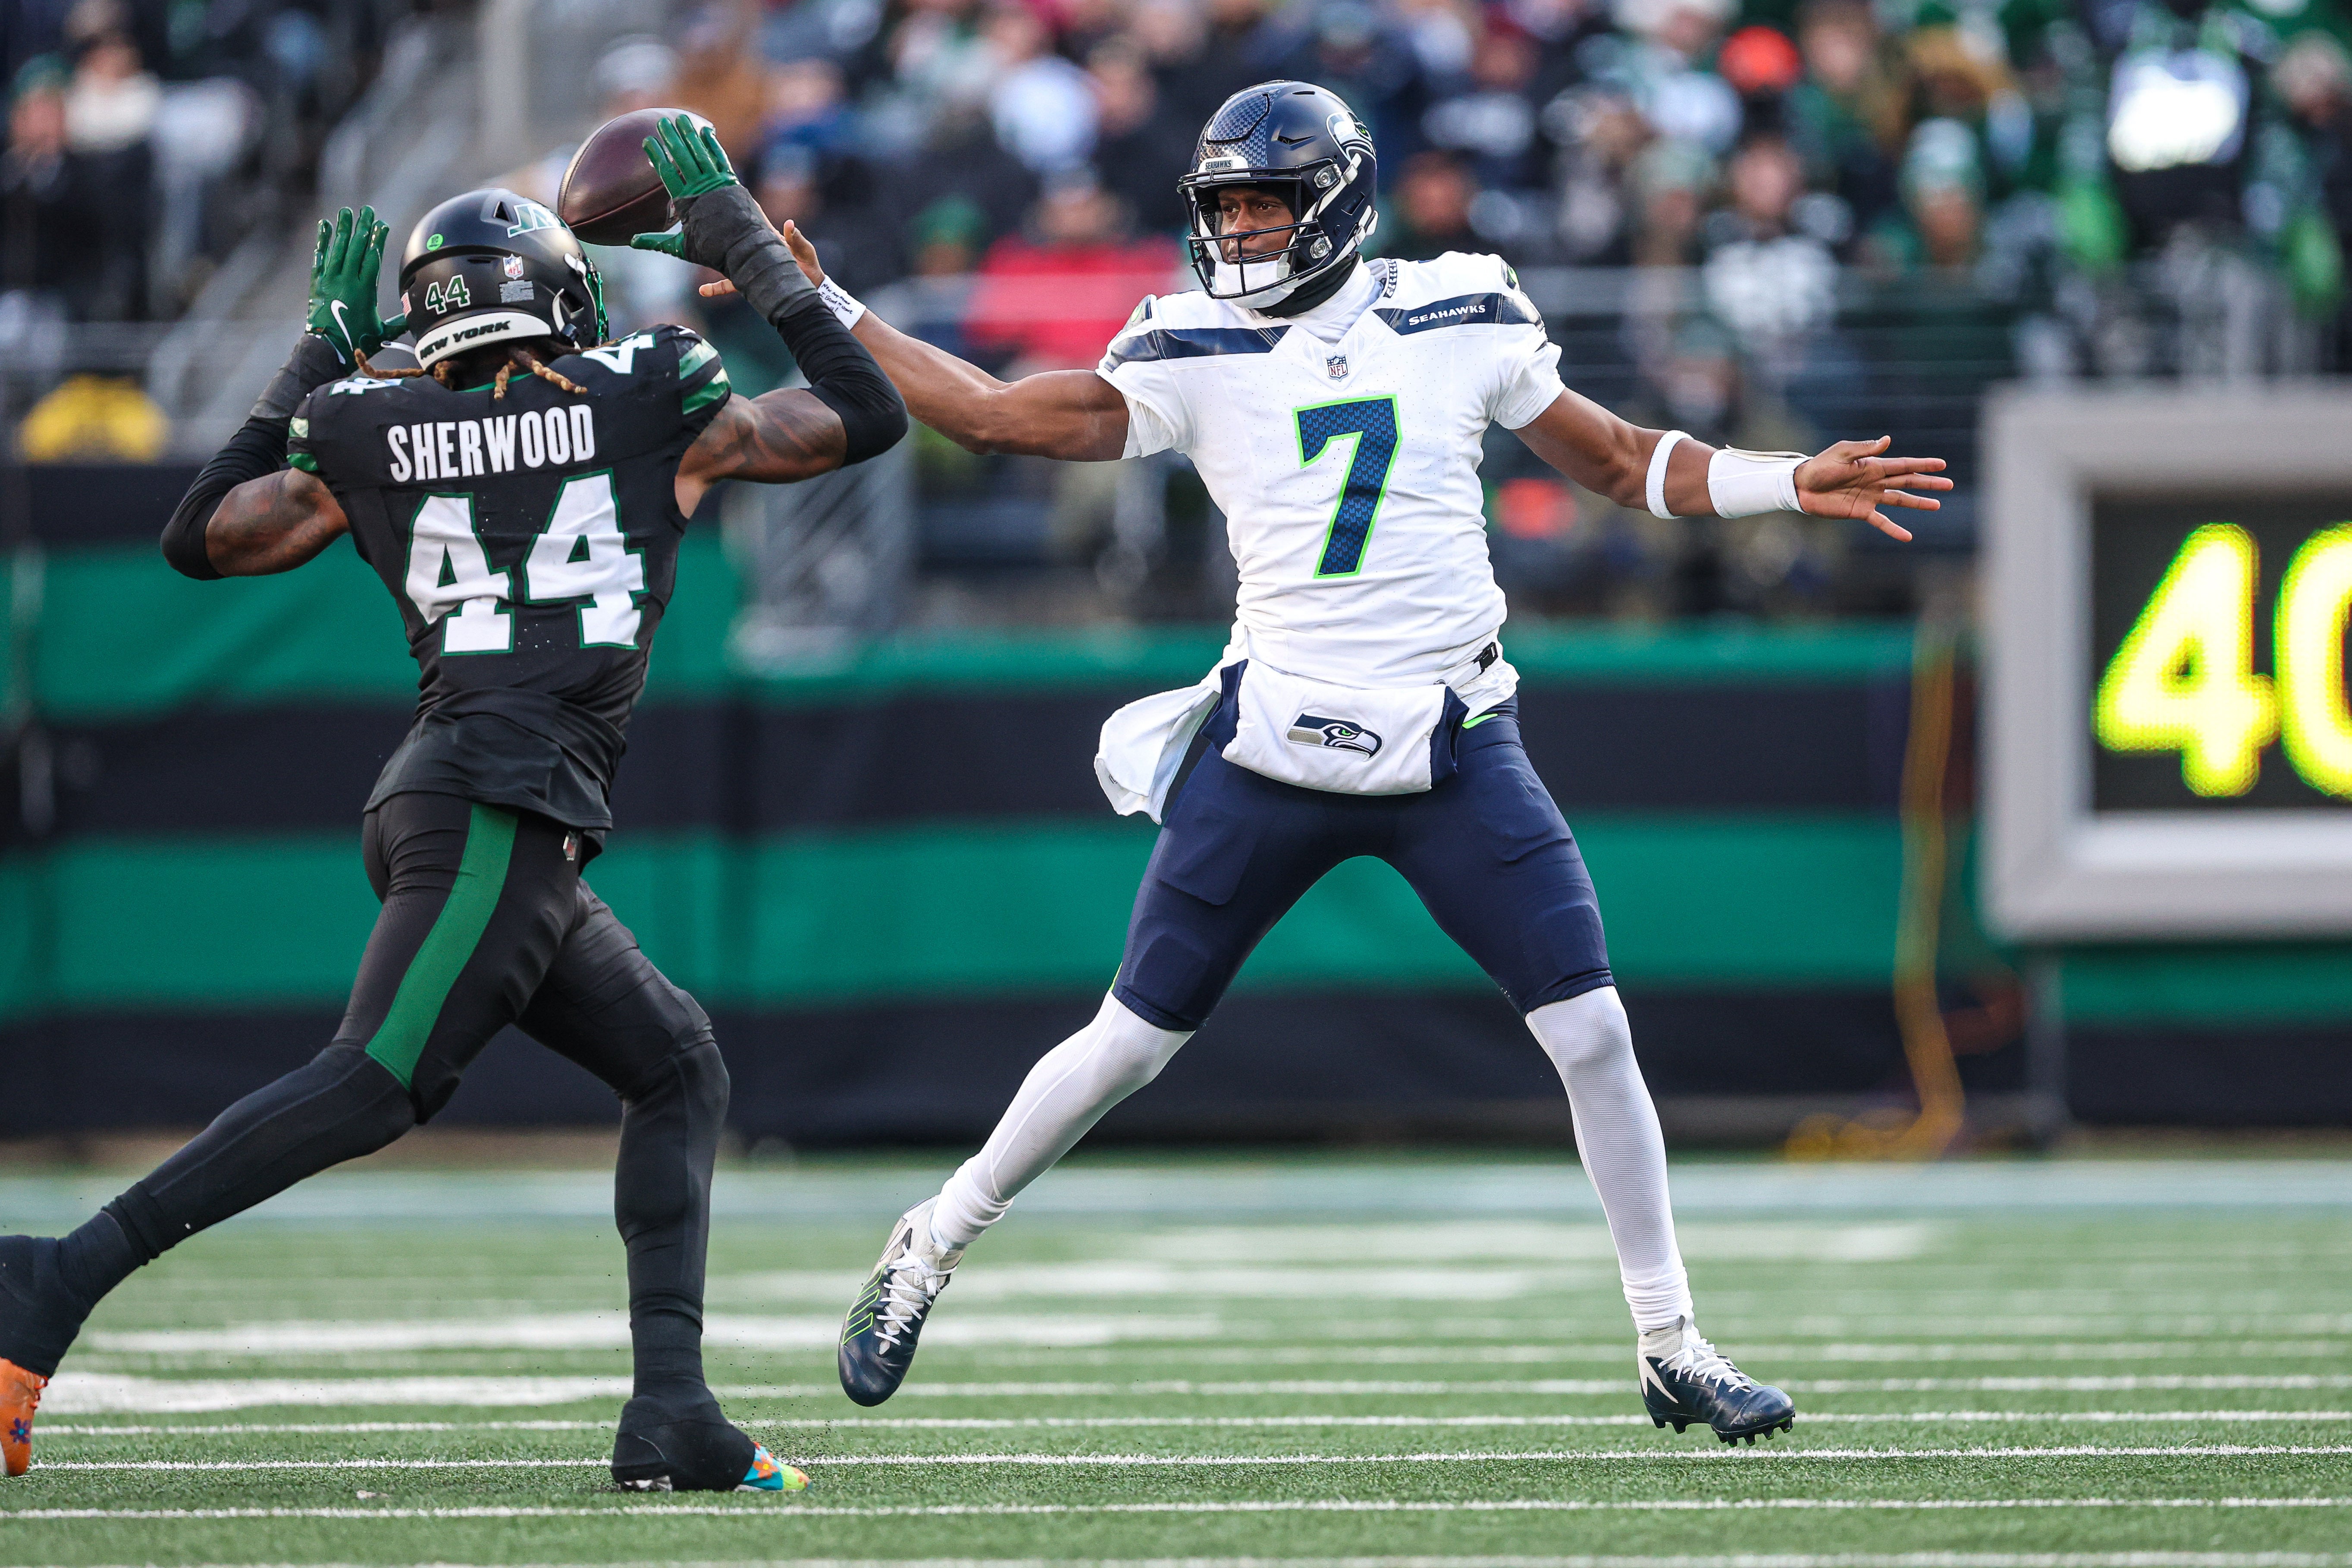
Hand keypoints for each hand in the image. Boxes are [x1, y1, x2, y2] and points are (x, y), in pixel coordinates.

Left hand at [306, 205, 404, 363]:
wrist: (326, 350)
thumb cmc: (356, 343)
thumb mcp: (381, 333)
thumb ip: (399, 322)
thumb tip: (417, 318)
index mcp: (365, 290)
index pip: (372, 257)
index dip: (377, 239)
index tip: (381, 224)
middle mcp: (347, 280)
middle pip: (356, 248)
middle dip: (362, 228)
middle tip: (367, 211)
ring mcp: (331, 279)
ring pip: (338, 248)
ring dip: (343, 228)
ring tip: (347, 212)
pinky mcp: (317, 283)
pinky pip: (320, 257)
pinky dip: (323, 241)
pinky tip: (325, 226)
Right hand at [628, 114, 738, 259]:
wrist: (745, 251)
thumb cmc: (712, 252)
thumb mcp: (681, 248)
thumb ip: (656, 241)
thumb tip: (633, 241)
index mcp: (685, 202)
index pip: (667, 172)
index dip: (657, 155)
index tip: (647, 141)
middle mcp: (701, 189)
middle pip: (682, 157)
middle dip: (671, 137)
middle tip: (662, 121)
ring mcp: (718, 184)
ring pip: (701, 154)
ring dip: (691, 135)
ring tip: (681, 118)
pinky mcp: (733, 183)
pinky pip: (721, 159)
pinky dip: (713, 145)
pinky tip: (707, 131)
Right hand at [694, 220, 823, 297]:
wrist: (810, 288)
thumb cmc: (808, 266)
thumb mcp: (804, 251)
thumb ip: (796, 239)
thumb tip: (788, 224)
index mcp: (765, 239)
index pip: (750, 223)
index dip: (739, 212)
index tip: (724, 201)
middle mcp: (753, 251)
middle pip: (731, 241)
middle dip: (716, 235)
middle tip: (698, 227)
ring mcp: (748, 266)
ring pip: (725, 264)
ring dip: (709, 262)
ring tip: (693, 257)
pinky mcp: (748, 282)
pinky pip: (729, 285)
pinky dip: (717, 288)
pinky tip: (704, 291)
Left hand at [1793, 437, 1950, 541]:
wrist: (1802, 487)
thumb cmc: (1820, 467)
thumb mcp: (1841, 454)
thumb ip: (1865, 449)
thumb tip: (1888, 440)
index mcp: (1873, 465)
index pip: (1904, 465)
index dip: (1923, 465)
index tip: (1942, 465)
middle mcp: (1876, 481)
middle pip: (1907, 482)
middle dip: (1928, 483)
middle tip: (1949, 485)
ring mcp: (1870, 497)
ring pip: (1900, 500)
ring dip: (1918, 503)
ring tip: (1937, 505)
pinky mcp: (1861, 512)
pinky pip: (1881, 522)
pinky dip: (1894, 529)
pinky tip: (1908, 537)